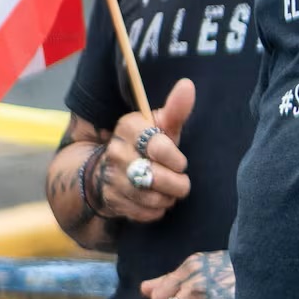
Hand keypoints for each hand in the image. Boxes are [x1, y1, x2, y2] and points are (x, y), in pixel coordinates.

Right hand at [98, 79, 197, 223]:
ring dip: (168, 197)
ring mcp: (111, 178)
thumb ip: (176, 109)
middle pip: (157, 176)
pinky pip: (146, 213)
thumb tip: (188, 85)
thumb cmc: (146, 145)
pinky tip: (156, 200)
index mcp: (128, 128)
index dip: (175, 158)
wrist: (110, 169)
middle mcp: (115, 152)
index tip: (179, 161)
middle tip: (179, 180)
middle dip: (177, 183)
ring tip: (168, 190)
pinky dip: (157, 210)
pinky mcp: (113, 201)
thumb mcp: (160, 126)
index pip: (158, 147)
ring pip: (153, 198)